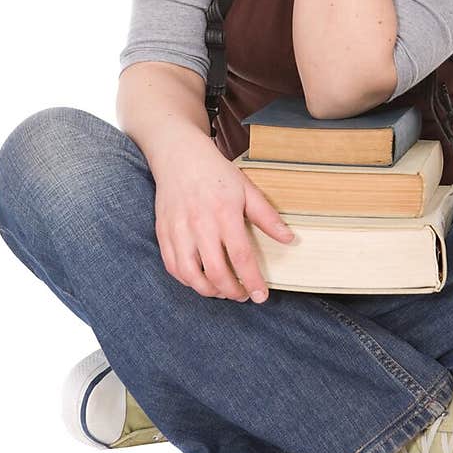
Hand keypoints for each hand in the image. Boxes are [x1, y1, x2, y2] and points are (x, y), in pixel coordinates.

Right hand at [153, 136, 293, 301]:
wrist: (179, 155)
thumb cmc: (216, 172)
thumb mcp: (247, 189)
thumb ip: (267, 217)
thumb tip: (289, 239)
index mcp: (224, 213)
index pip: (241, 257)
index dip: (252, 281)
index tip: (262, 296)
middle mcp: (200, 225)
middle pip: (216, 272)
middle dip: (232, 292)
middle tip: (243, 295)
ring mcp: (178, 230)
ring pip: (191, 275)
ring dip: (209, 291)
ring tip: (223, 291)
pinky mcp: (163, 233)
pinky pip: (173, 267)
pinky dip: (187, 280)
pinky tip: (201, 280)